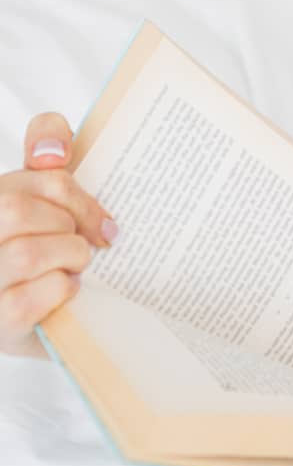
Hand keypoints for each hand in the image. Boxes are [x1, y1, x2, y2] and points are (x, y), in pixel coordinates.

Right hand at [0, 114, 116, 357]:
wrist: (18, 312)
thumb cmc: (37, 250)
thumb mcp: (44, 202)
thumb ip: (46, 162)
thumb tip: (53, 153)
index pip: (34, 173)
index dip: (74, 193)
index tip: (102, 220)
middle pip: (17, 209)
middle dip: (69, 225)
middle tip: (88, 242)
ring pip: (25, 253)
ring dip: (68, 257)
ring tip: (76, 264)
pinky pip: (27, 298)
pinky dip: (59, 289)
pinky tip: (66, 288)